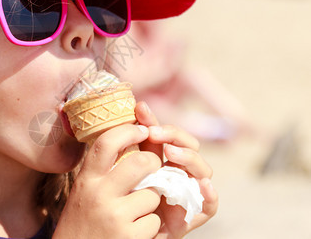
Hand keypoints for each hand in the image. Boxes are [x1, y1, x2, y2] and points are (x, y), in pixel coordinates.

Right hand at [54, 124, 162, 238]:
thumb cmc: (83, 220)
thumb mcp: (86, 191)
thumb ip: (104, 171)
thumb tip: (132, 139)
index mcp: (86, 179)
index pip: (106, 143)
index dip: (127, 130)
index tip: (141, 129)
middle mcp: (98, 194)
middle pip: (141, 163)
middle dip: (154, 163)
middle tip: (153, 167)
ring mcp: (114, 216)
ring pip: (152, 194)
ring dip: (151, 202)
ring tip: (135, 212)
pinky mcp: (128, 236)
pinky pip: (153, 221)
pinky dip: (149, 226)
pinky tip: (133, 231)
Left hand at [136, 102, 218, 238]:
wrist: (123, 233)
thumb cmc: (126, 200)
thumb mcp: (127, 169)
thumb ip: (133, 143)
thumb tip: (136, 107)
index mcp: (164, 159)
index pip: (169, 135)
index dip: (157, 121)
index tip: (140, 110)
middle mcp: (181, 173)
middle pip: (189, 147)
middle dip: (174, 136)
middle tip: (154, 133)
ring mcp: (190, 192)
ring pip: (203, 170)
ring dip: (188, 158)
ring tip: (171, 153)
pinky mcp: (194, 215)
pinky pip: (210, 205)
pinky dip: (210, 194)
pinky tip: (201, 185)